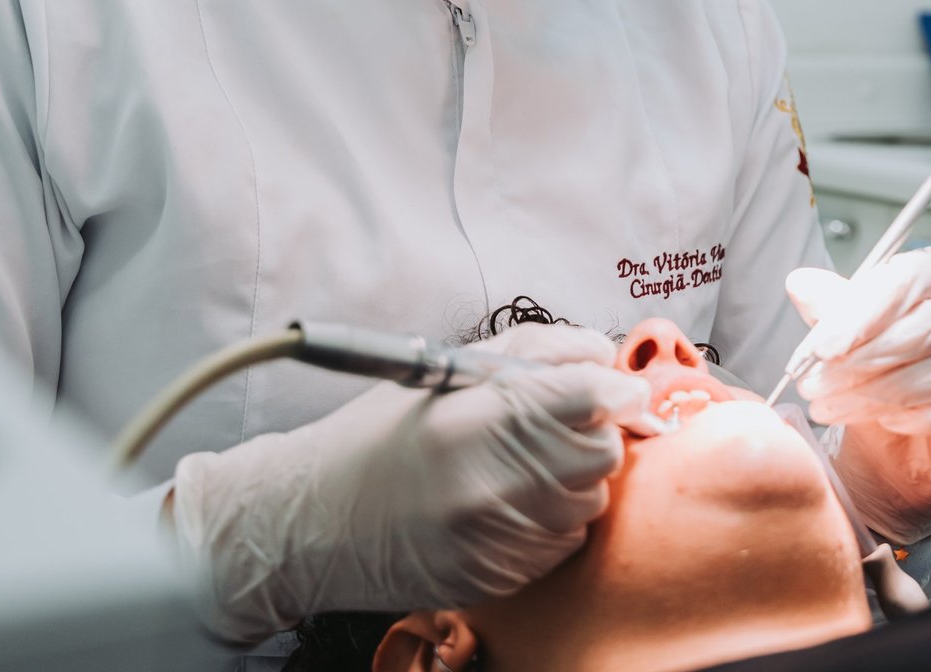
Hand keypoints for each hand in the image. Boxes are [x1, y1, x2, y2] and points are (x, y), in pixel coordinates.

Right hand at [170, 324, 649, 644]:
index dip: (614, 387)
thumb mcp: (446, 371)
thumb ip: (535, 352)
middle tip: (557, 426)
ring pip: (591, 498)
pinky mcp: (499, 578)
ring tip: (521, 466)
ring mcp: (495, 537)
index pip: (587, 395)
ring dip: (574, 478)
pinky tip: (509, 504)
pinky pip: (565, 542)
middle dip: (593, 431)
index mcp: (474, 418)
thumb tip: (604, 356)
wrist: (312, 525)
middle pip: (602, 450)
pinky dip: (554, 520)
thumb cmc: (378, 437)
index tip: (618, 388)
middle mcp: (488, 482)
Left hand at [786, 248, 930, 544]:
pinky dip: (916, 420)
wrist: (912, 457)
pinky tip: (885, 422)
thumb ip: (836, 312)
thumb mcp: (854, 343)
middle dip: (862, 359)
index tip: (822, 344)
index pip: (912, 278)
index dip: (864, 312)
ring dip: (875, 395)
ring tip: (832, 407)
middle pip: (926, 328)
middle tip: (815, 381)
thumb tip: (801, 283)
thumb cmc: (888, 385)